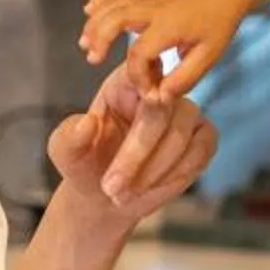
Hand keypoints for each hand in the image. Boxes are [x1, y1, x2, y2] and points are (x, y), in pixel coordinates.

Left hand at [47, 52, 216, 220]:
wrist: (105, 197)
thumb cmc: (85, 165)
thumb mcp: (65, 153)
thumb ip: (70, 137)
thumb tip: (86, 122)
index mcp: (125, 82)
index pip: (143, 72)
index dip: (145, 87)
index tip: (142, 108)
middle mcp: (161, 90)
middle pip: (161, 112)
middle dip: (137, 155)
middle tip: (111, 188)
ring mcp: (186, 113)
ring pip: (181, 136)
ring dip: (153, 172)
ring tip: (123, 195)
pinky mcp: (204, 137)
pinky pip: (200, 152)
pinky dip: (176, 175)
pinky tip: (151, 188)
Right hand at [80, 0, 249, 100]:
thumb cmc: (216, 24)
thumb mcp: (209, 56)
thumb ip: (184, 78)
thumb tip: (160, 97)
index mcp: (170, 26)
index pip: (141, 52)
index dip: (139, 77)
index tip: (149, 92)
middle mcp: (153, 10)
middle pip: (116, 18)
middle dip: (101, 39)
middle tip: (93, 60)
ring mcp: (146, 2)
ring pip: (111, 5)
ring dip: (94, 23)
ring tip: (86, 46)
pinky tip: (88, 11)